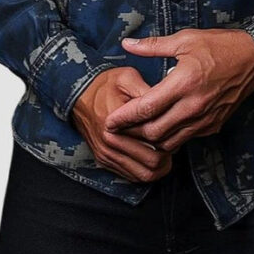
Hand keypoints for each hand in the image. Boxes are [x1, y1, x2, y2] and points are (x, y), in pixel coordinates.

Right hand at [71, 67, 172, 181]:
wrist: (78, 94)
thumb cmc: (105, 84)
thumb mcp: (128, 78)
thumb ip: (147, 91)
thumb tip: (169, 102)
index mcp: (116, 122)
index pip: (153, 141)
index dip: (170, 137)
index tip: (174, 129)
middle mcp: (110, 143)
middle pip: (151, 163)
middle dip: (168, 155)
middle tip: (174, 143)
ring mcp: (106, 154)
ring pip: (143, 175)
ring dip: (159, 167)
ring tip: (166, 153)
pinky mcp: (104, 160)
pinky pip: (131, 176)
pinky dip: (145, 170)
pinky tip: (151, 157)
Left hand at [103, 27, 253, 152]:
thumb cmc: (219, 45)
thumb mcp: (185, 39)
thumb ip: (153, 46)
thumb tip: (127, 44)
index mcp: (184, 82)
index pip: (146, 108)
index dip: (124, 118)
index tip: (108, 121)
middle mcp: (193, 106)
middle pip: (154, 132)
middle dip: (133, 132)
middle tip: (121, 126)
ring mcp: (205, 119)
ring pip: (169, 142)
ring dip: (152, 139)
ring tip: (140, 128)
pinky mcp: (214, 125)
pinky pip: (186, 138)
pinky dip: (171, 137)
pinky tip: (164, 125)